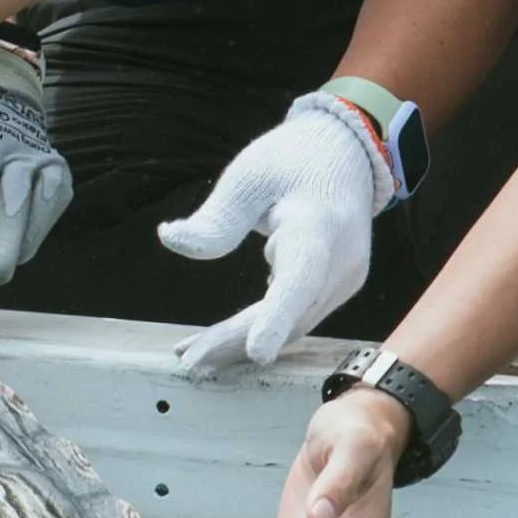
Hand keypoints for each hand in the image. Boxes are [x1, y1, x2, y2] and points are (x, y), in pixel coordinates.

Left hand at [159, 93, 392, 375]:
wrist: (345, 157)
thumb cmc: (292, 161)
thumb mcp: (248, 178)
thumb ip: (217, 217)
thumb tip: (172, 240)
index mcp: (320, 225)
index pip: (301, 276)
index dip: (278, 315)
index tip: (257, 353)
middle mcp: (341, 260)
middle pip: (288, 313)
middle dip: (238, 340)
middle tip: (190, 359)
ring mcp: (345, 279)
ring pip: (293, 324)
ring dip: (244, 341)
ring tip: (195, 355)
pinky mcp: (337, 288)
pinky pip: (298, 316)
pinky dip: (262, 328)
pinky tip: (223, 338)